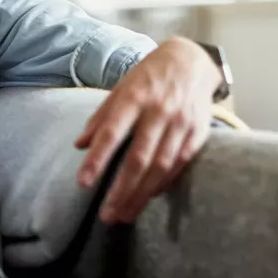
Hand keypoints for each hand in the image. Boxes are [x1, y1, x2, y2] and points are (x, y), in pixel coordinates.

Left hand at [75, 37, 220, 223]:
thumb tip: (80, 145)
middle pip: (138, 158)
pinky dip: (164, 184)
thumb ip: (101, 117)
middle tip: (106, 216)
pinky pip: (180, 165)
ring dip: (141, 195)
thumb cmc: (148, 78)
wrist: (191, 61)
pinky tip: (149, 197)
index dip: (97, 159)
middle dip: (121, 191)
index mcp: (134, 97)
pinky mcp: (198, 133)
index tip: (83, 183)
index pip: (112, 132)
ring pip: (160, 167)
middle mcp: (158, 112)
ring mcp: (181, 123)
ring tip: (124, 215)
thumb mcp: (120, 88)